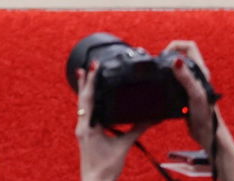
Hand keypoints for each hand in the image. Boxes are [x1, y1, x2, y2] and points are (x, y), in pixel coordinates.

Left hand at [75, 62, 151, 180]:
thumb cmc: (107, 167)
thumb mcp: (123, 146)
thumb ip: (136, 130)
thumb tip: (151, 119)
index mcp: (88, 126)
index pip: (88, 99)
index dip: (90, 83)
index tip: (92, 68)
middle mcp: (81, 125)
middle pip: (82, 99)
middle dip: (85, 82)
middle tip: (87, 66)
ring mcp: (81, 129)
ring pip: (81, 105)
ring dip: (84, 90)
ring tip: (84, 75)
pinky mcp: (84, 134)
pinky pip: (85, 114)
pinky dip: (87, 103)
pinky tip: (90, 98)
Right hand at [160, 38, 233, 180]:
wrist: (207, 134)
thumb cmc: (205, 116)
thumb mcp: (195, 94)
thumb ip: (186, 77)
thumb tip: (176, 60)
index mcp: (201, 71)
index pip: (189, 46)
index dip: (175, 46)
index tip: (165, 56)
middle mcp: (195, 75)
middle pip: (180, 55)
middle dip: (167, 56)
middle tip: (160, 67)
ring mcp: (189, 83)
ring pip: (175, 67)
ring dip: (166, 68)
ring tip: (159, 76)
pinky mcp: (183, 93)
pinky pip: (172, 80)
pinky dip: (165, 80)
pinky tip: (161, 88)